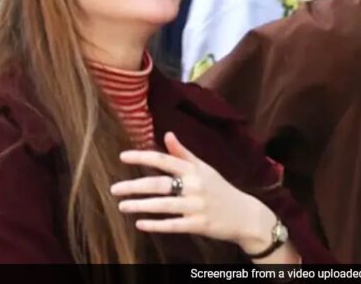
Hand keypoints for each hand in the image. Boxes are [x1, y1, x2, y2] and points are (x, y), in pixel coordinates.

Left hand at [110, 132, 275, 250]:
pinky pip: (174, 225)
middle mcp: (196, 186)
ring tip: (122, 206)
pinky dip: (156, 225)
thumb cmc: (221, 190)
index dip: (143, 158)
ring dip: (141, 206)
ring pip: (164, 205)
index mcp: (196, 170)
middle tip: (114, 189)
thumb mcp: (205, 169)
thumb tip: (167, 135)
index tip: (123, 156)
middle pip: (160, 184)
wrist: (245, 214)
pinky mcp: (200, 225)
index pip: (165, 161)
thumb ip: (184, 154)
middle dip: (135, 186)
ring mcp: (198, 206)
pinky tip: (140, 224)